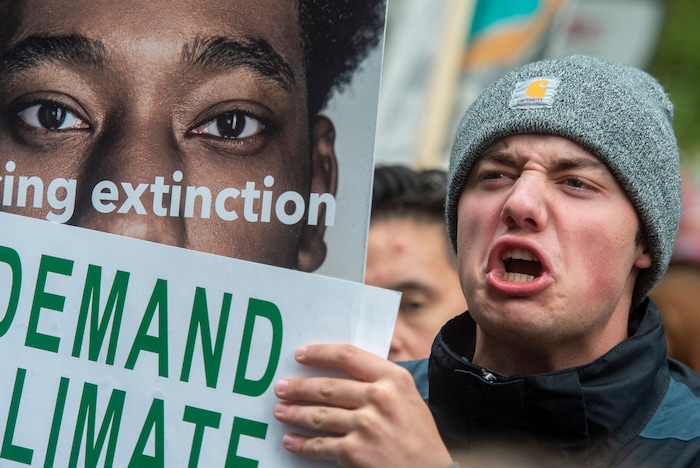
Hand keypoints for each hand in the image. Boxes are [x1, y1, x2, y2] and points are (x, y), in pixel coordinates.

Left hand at [273, 344, 452, 466]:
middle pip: (327, 386)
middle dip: (299, 387)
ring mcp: (366, 425)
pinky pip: (320, 445)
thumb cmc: (419, 436)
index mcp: (393, 378)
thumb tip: (340, 373)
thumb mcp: (407, 397)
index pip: (348, 356)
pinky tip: (290, 440)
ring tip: (280, 411)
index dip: (320, 353)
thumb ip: (379, 382)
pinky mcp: (355, 452)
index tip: (301, 354)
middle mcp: (379, 398)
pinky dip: (301, 444)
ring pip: (319, 415)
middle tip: (282, 387)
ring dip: (294, 413)